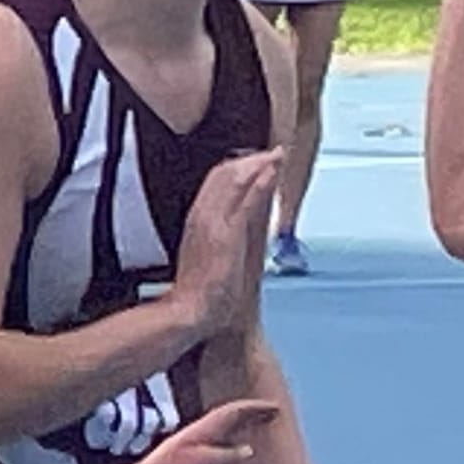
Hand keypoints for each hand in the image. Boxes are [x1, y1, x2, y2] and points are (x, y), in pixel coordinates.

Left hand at [111, 400, 277, 463]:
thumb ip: (225, 456)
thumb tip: (249, 449)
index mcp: (200, 432)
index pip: (233, 413)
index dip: (255, 409)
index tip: (276, 407)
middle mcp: (195, 436)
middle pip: (227, 417)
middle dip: (249, 413)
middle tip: (269, 413)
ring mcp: (188, 449)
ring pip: (220, 431)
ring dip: (239, 427)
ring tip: (255, 430)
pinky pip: (215, 446)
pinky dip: (230, 445)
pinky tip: (231, 457)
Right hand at [170, 150, 281, 336]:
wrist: (189, 313)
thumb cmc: (199, 294)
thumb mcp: (207, 261)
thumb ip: (218, 242)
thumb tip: (230, 232)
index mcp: (197, 222)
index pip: (215, 184)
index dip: (235, 168)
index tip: (252, 159)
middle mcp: (201, 216)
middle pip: (224, 175)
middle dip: (249, 160)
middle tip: (269, 151)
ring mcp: (212, 222)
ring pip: (233, 180)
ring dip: (256, 164)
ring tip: (274, 154)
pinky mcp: (225, 232)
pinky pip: (244, 198)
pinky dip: (258, 181)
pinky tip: (270, 170)